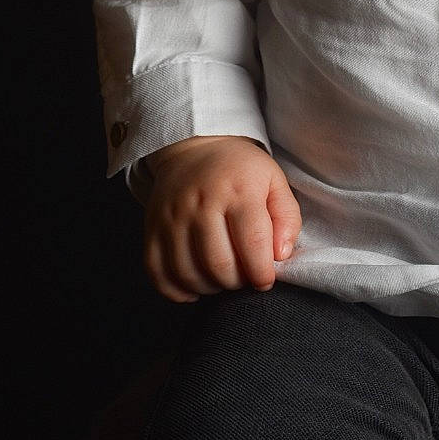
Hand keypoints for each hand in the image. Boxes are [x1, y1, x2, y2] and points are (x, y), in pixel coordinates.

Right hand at [142, 135, 302, 303]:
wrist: (194, 148)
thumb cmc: (239, 169)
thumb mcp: (274, 180)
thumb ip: (287, 217)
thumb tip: (281, 255)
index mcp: (238, 190)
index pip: (252, 243)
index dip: (262, 272)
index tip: (266, 279)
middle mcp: (201, 204)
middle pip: (219, 265)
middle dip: (237, 282)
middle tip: (244, 276)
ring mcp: (172, 218)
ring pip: (189, 274)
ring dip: (211, 288)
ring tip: (223, 278)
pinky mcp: (152, 230)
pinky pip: (158, 274)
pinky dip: (178, 291)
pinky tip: (195, 285)